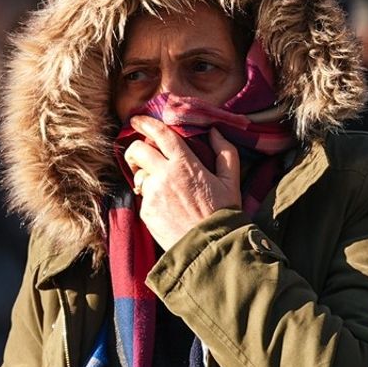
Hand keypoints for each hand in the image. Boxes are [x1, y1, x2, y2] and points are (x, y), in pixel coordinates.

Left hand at [123, 117, 240, 250]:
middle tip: (141, 155)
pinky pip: (141, 197)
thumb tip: (215, 132)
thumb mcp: (231, 181)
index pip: (160, 134)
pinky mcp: (145, 211)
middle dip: (135, 149)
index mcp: (185, 164)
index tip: (137, 119)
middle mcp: (164, 175)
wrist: (210, 247)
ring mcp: (152, 194)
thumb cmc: (223, 214)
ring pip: (138, 175)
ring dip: (144, 176)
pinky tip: (166, 206)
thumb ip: (226, 153)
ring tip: (160, 186)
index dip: (146, 123)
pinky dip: (149, 197)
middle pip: (137, 150)